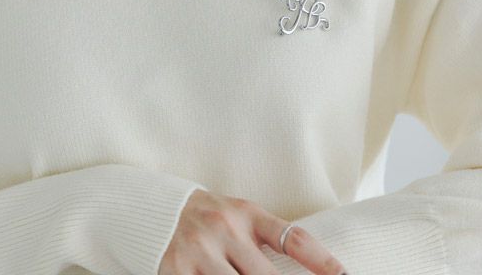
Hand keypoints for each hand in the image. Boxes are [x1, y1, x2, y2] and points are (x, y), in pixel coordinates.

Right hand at [158, 188, 347, 274]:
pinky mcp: (177, 272)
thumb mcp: (242, 217)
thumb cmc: (212, 218)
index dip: (322, 262)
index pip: (293, 238)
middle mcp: (225, 230)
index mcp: (247, 213)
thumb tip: (312, 268)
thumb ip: (268, 237)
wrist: (158, 212)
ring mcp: (200, 252)